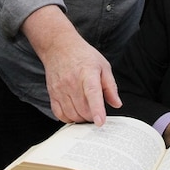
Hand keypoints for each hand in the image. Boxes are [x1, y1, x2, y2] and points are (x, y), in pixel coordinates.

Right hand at [23, 6, 121, 124]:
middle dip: (93, 116)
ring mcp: (60, 89)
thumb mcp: (103, 66)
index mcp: (88, 73)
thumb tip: (117, 104)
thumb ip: (111, 86)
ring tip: (87, 111)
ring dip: (82, 118)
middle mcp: (72, 82)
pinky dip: (69, 118)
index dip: (97, 109)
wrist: (59, 47)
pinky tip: (75, 112)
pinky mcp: (52, 94)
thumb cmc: (83, 56)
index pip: (92, 94)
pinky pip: (60, 114)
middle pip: (83, 109)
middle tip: (97, 112)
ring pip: (72, 114)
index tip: (100, 122)